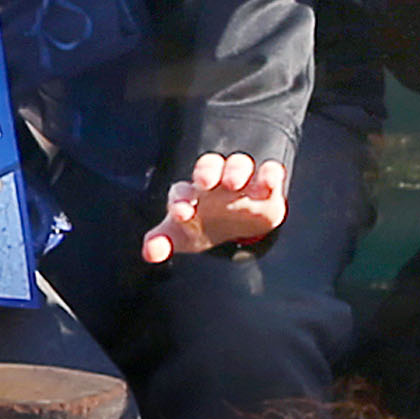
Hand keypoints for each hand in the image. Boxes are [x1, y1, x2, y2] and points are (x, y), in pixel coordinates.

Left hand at [142, 153, 288, 262]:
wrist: (236, 227)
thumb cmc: (202, 226)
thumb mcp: (181, 236)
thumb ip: (162, 242)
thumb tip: (149, 253)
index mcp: (191, 192)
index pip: (182, 190)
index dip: (180, 199)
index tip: (182, 213)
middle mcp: (215, 180)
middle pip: (209, 166)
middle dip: (206, 172)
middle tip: (205, 183)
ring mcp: (242, 180)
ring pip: (238, 164)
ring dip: (236, 170)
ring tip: (234, 183)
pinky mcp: (267, 186)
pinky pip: (270, 171)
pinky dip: (270, 174)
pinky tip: (268, 184)